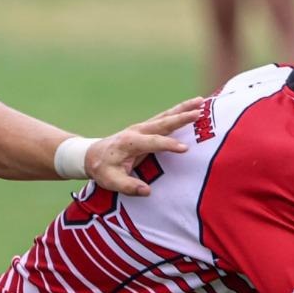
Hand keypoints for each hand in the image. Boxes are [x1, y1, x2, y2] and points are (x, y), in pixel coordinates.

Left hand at [84, 97, 204, 195]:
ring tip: (201, 101)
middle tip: (199, 112)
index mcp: (129, 142)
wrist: (92, 154)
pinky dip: (178, 111)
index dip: (169, 145)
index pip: (153, 142)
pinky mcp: (146, 128)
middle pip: (163, 122)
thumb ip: (128, 186)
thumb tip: (147, 191)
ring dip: (183, 108)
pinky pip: (164, 118)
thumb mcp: (111, 180)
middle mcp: (137, 130)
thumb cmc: (102, 168)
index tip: (185, 148)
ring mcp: (142, 127)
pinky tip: (190, 107)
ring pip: (165, 115)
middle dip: (181, 117)